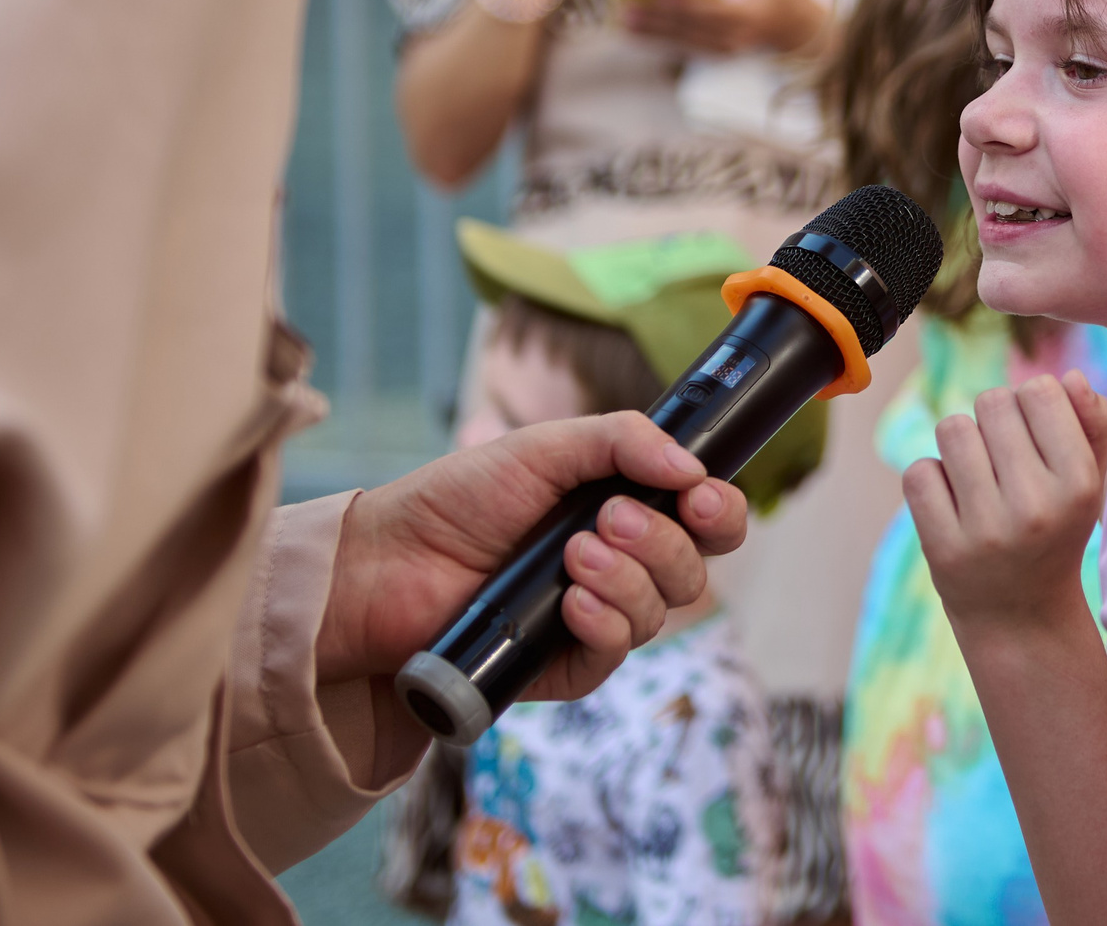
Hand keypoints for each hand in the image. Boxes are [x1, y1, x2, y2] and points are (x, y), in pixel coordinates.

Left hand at [316, 412, 748, 700]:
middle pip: (694, 569)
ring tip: (571, 557)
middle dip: (664, 542)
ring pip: (661, 611)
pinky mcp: (566, 666)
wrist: (387, 563)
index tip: (700, 499)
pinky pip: (617, 653)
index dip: (719, 513)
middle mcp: (622, 566)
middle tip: (610, 520)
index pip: (707, 521)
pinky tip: (570, 603)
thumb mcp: (543, 448)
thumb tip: (694, 468)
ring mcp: (595, 619)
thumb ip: (624, 440)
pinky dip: (604, 624)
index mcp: (626, 510)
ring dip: (628, 579)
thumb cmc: (458, 500)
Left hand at [622, 0, 829, 57]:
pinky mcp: (717, 53)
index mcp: (751, 13)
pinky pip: (685, 47)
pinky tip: (638, 34)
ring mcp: (727, 49)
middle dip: (657, 17)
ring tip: (625, 23)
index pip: (711, 7)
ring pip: (684, 41)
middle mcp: (737, 36)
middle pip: (691, 26)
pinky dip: (661, 40)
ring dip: (652, 33)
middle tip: (629, 8)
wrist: (797, 29)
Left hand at [905, 371, 1106, 630]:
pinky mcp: (942, 550)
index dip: (1031, 404)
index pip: (1040, 390)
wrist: (1021, 617)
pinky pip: (919, 472)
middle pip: (991, 402)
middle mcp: (1036, 507)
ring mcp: (987, 531)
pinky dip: (931, 480)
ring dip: (960, 444)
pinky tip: (952, 504)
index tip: (1035, 437)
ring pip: (951, 428)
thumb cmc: (1056, 530)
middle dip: (993, 421)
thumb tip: (1072, 378)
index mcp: (1080, 484)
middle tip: (1003, 461)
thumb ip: (1093, 422)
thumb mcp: (1089, 480)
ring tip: (977, 478)